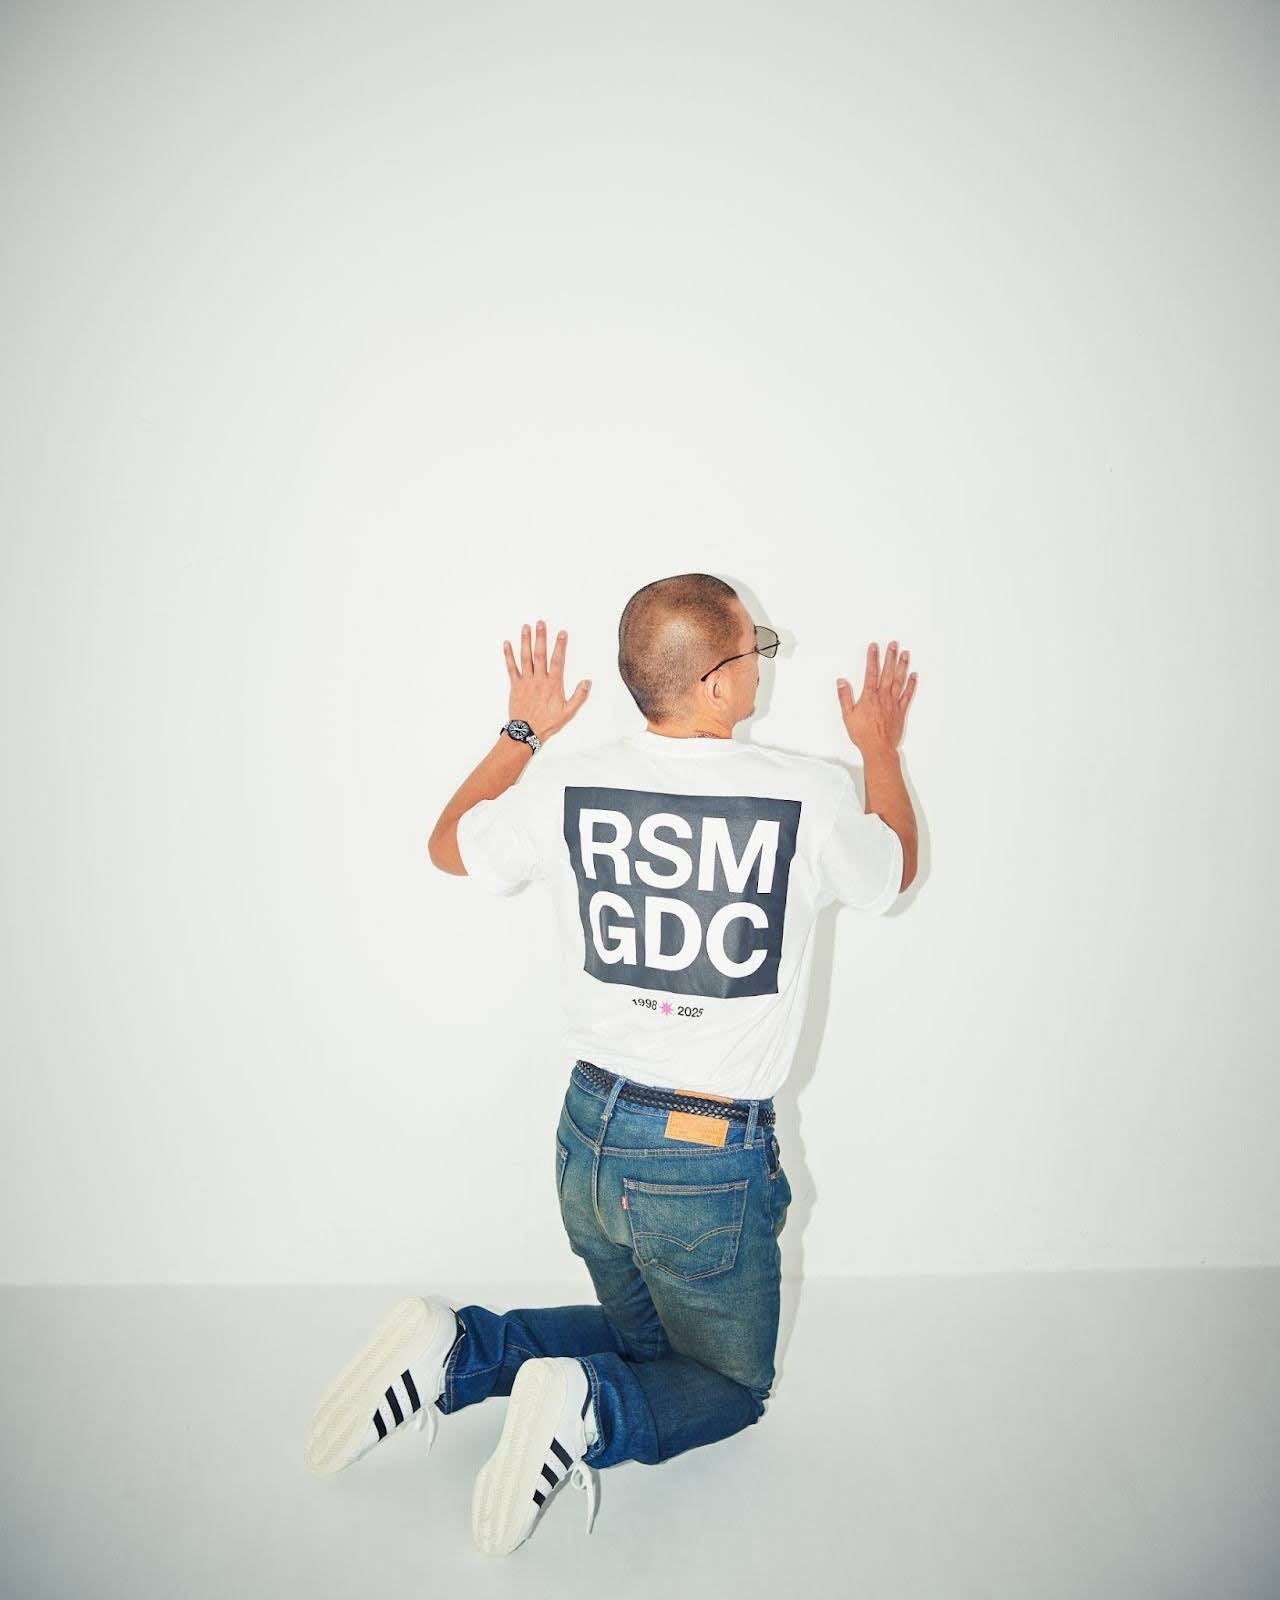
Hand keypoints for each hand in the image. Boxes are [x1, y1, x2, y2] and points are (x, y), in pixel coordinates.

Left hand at [504, 620, 590, 741]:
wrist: (527, 732)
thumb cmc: (548, 723)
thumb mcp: (568, 712)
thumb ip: (579, 696)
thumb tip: (587, 682)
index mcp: (553, 684)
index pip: (557, 660)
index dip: (560, 646)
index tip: (562, 633)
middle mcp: (539, 679)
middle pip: (540, 654)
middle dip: (541, 637)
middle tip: (540, 623)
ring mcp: (526, 681)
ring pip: (525, 657)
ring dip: (525, 641)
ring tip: (526, 627)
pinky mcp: (515, 685)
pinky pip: (511, 667)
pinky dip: (508, 655)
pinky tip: (506, 644)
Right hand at [836, 640, 916, 752]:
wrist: (878, 747)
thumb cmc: (863, 734)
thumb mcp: (848, 715)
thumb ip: (844, 697)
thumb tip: (841, 682)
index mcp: (869, 696)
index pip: (871, 672)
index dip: (872, 658)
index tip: (874, 647)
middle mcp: (883, 696)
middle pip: (887, 672)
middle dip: (890, 656)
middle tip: (893, 644)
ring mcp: (893, 702)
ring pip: (899, 680)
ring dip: (902, 666)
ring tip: (905, 654)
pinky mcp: (901, 710)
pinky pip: (908, 694)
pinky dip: (912, 684)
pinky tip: (914, 675)